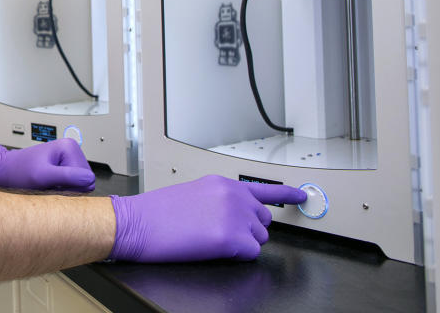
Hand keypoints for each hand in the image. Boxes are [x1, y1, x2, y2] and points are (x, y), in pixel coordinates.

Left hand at [0, 140, 95, 191]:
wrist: (4, 170)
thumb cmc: (18, 171)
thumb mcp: (42, 176)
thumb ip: (67, 177)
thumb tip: (90, 180)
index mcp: (69, 147)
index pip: (87, 177)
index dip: (71, 186)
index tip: (53, 183)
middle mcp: (70, 151)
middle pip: (84, 181)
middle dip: (67, 187)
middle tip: (48, 184)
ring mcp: (67, 159)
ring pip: (78, 185)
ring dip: (63, 189)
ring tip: (46, 183)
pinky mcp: (62, 167)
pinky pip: (70, 185)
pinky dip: (59, 188)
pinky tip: (47, 184)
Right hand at [109, 175, 306, 261]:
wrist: (137, 223)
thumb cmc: (156, 213)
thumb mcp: (193, 194)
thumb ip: (220, 199)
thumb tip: (236, 214)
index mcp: (223, 184)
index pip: (265, 190)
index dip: (288, 194)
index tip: (302, 196)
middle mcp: (233, 196)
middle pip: (264, 220)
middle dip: (248, 229)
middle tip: (221, 232)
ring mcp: (234, 216)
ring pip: (259, 238)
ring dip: (241, 243)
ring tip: (210, 238)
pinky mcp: (231, 239)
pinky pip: (251, 254)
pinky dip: (236, 256)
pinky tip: (213, 248)